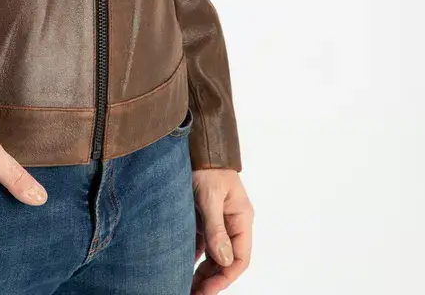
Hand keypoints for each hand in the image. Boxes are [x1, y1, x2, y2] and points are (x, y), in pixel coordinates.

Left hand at [190, 168, 252, 292]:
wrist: (197, 145)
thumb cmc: (206, 167)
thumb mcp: (209, 197)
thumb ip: (216, 229)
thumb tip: (223, 261)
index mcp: (241, 219)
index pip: (240, 258)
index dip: (225, 277)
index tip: (207, 290)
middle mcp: (233, 222)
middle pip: (226, 260)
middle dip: (212, 278)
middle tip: (193, 292)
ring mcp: (219, 220)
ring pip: (214, 254)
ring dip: (203, 270)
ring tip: (187, 285)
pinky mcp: (204, 216)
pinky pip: (202, 242)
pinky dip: (194, 255)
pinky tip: (183, 266)